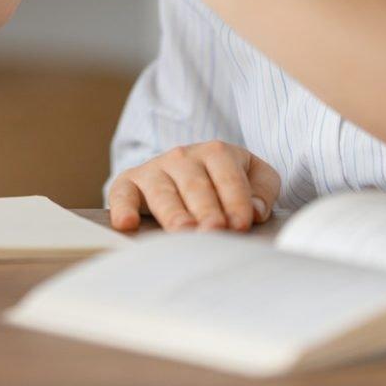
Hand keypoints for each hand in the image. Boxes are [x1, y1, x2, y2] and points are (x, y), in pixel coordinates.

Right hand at [107, 142, 281, 232]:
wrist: (183, 170)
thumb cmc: (224, 181)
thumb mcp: (253, 176)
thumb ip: (262, 191)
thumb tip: (255, 212)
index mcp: (217, 152)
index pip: (228, 177)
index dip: (236, 201)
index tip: (241, 225)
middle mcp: (183, 157)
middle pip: (196, 186)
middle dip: (206, 210)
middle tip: (213, 231)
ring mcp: (154, 169)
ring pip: (163, 193)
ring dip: (174, 214)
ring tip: (184, 233)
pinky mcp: (128, 184)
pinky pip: (122, 194)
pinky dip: (123, 209)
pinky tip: (127, 224)